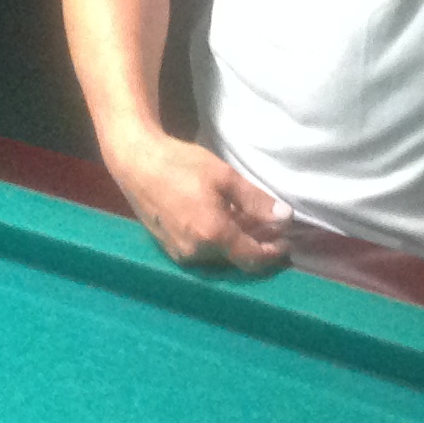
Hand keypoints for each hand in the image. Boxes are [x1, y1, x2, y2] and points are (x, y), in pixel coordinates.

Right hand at [102, 128, 291, 271]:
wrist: (136, 163)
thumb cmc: (181, 164)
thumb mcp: (224, 177)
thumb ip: (255, 201)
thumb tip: (285, 217)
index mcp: (213, 234)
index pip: (252, 257)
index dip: (273, 252)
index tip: (287, 241)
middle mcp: (196, 253)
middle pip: (236, 259)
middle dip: (257, 245)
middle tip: (273, 228)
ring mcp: (180, 253)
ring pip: (219, 256)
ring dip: (238, 243)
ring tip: (251, 221)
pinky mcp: (169, 248)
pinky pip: (203, 251)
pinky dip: (219, 241)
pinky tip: (225, 221)